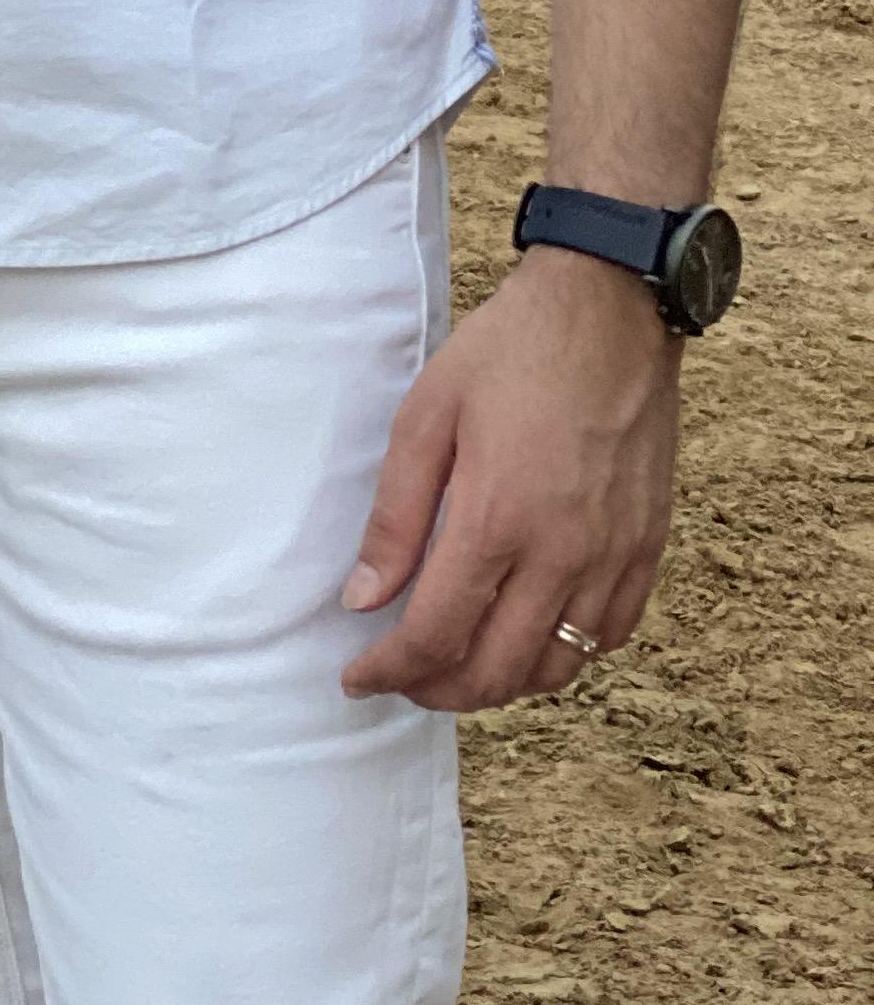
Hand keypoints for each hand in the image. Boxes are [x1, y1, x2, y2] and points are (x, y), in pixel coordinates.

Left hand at [339, 251, 682, 711]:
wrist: (608, 314)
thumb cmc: (509, 354)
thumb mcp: (426, 416)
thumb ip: (396, 517)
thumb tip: (363, 599)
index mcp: (498, 520)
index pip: (437, 635)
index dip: (390, 670)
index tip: (358, 677)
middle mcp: (562, 555)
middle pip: (497, 671)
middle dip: (439, 690)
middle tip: (402, 678)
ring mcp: (613, 558)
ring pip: (556, 670)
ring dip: (500, 685)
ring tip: (457, 666)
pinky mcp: (647, 550)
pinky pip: (606, 638)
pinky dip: (562, 659)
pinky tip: (527, 637)